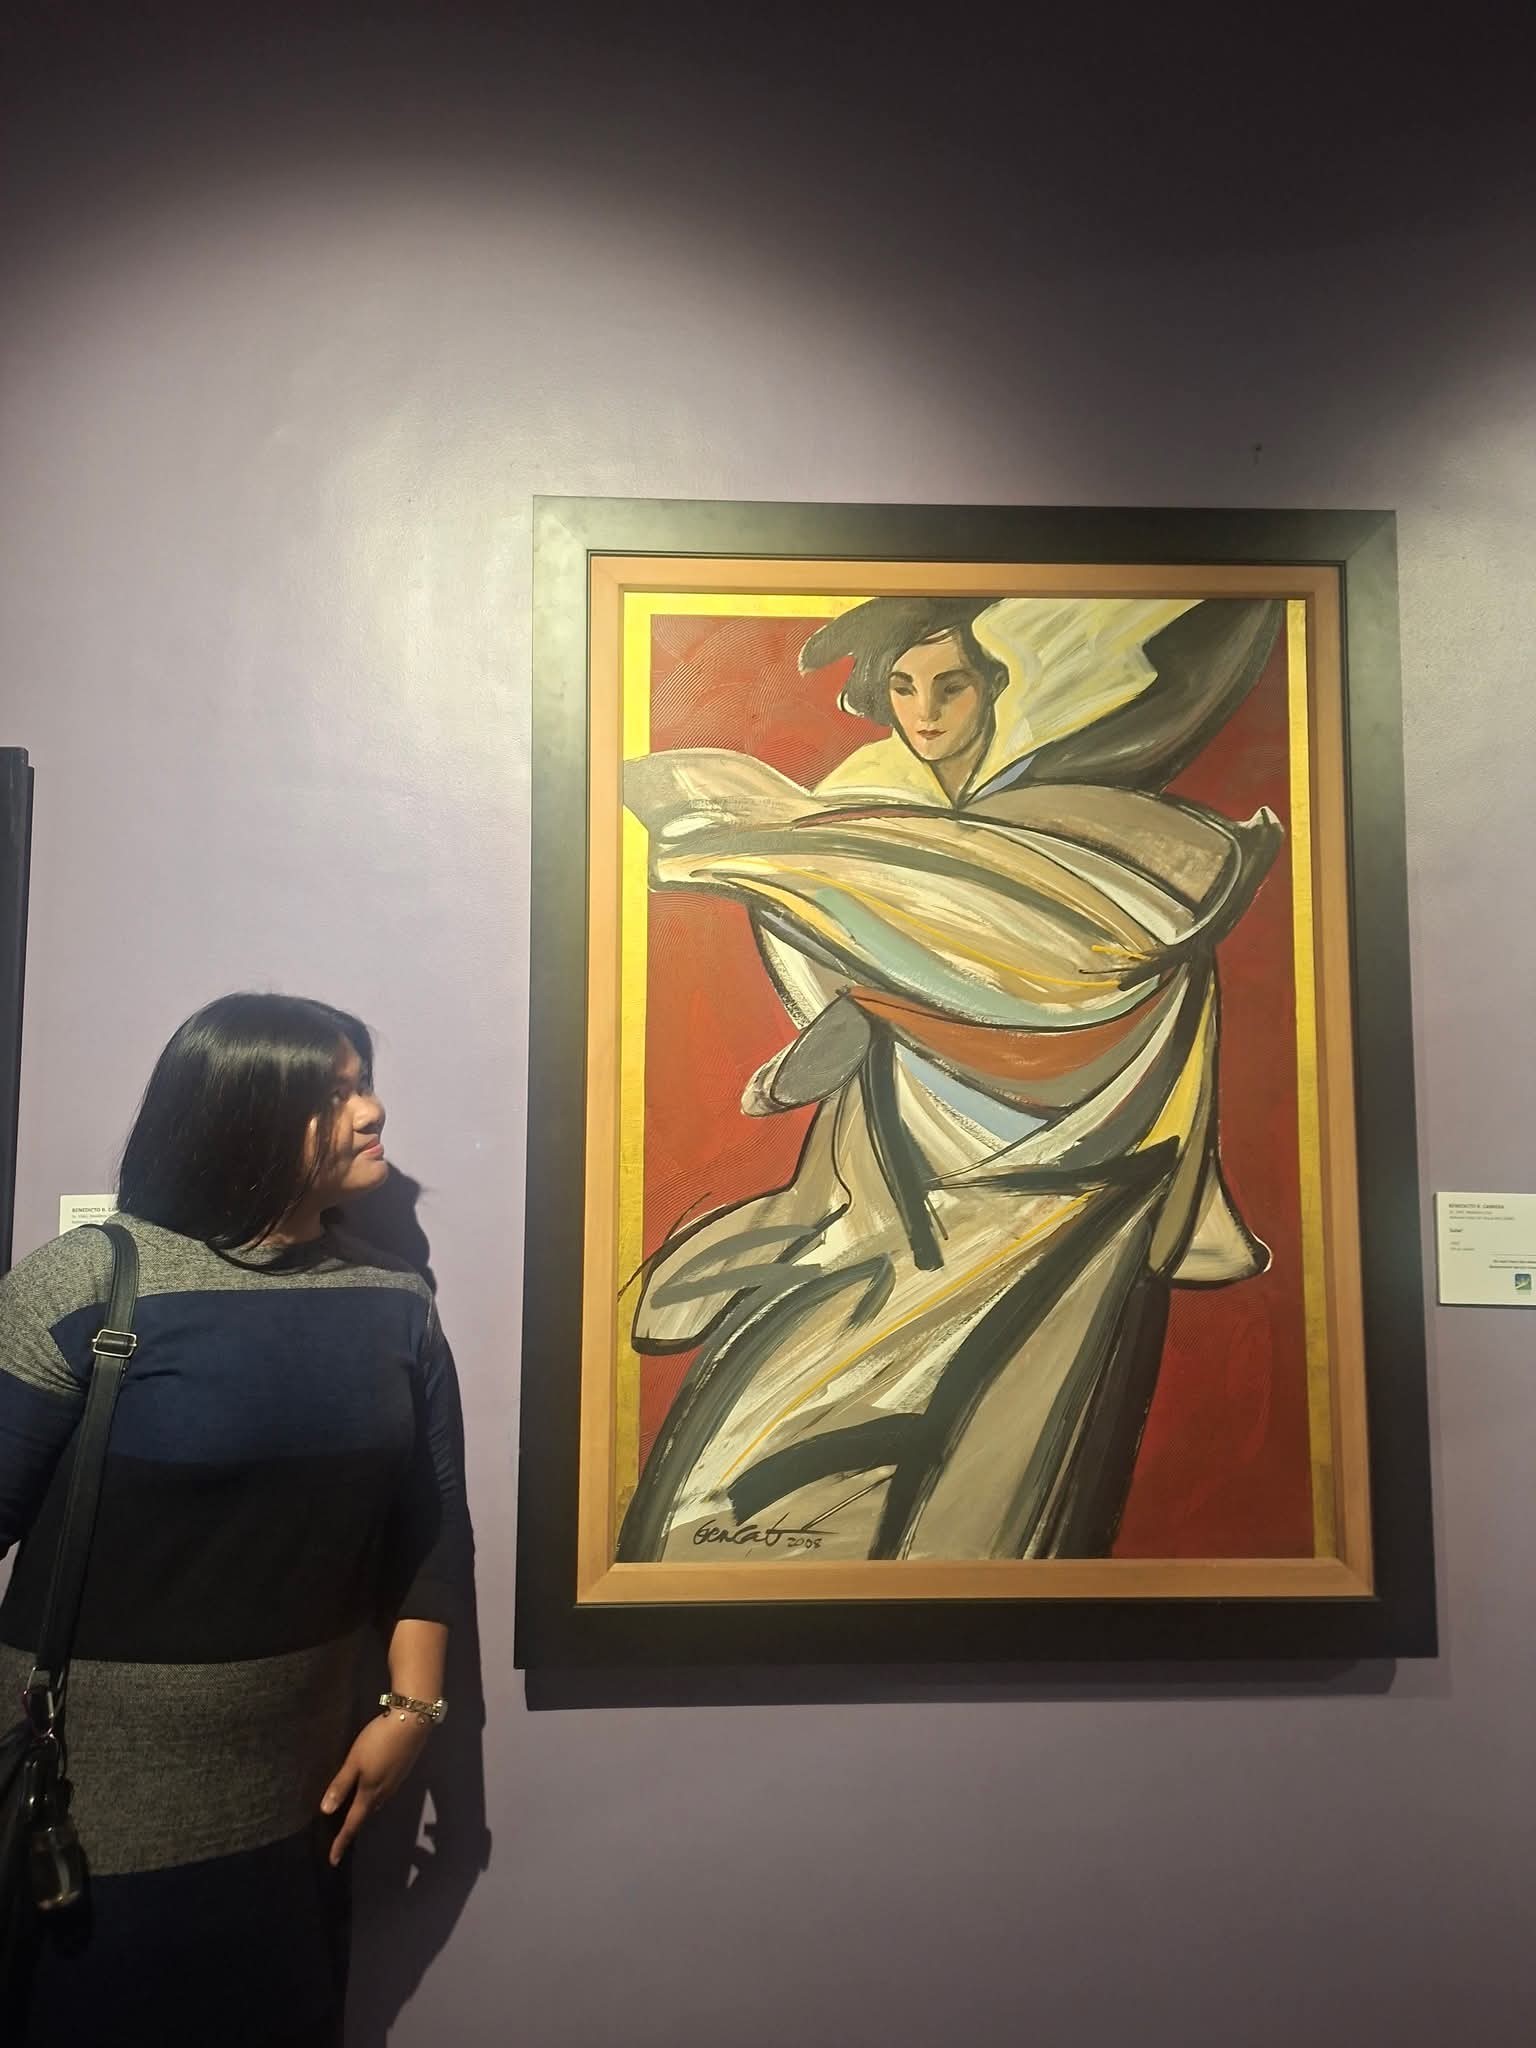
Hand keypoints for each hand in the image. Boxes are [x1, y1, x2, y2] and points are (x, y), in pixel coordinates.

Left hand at [320, 1710, 430, 1865]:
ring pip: (377, 1802)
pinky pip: (385, 1791)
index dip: (341, 1841)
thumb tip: (325, 1811)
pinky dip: (374, 1796)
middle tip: (341, 1836)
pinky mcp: (402, 1770)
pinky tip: (372, 1787)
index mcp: (370, 1793)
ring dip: (364, 1810)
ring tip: (354, 1812)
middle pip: (366, 1814)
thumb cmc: (379, 1742)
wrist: (413, 1722)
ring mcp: (396, 1782)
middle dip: (354, 1826)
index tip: (333, 1861)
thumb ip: (341, 1785)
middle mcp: (385, 1793)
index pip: (353, 1823)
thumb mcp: (354, 1762)